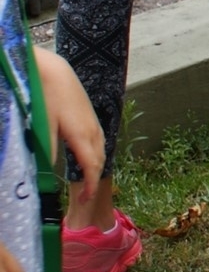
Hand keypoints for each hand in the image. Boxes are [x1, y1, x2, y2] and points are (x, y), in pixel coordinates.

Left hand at [36, 48, 102, 203]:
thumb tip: (47, 171)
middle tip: (85, 195)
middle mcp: (93, 130)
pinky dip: (95, 154)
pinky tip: (86, 155)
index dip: (90, 185)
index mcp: (82, 135)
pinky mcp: (90, 117)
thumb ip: (47, 150)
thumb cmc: (47, 97)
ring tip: (86, 179)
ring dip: (96, 166)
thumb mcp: (44, 126)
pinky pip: (99, 141)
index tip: (85, 199)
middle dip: (94, 179)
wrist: (55, 72)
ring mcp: (93, 123)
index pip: (92, 167)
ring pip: (101, 150)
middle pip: (100, 160)